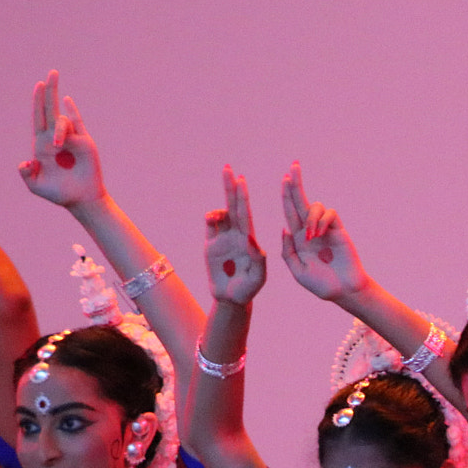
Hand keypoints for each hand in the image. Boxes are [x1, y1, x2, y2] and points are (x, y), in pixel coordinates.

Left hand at [18, 71, 105, 207]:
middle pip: (51, 110)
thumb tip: (25, 161)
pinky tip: (67, 101)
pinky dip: (73, 112)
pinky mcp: (85, 142)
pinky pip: (79, 124)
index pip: (38, 118)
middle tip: (52, 72)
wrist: (81, 199)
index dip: (37, 102)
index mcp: (41, 145)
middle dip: (50, 91)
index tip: (38, 85)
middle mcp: (55, 138)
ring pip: (63, 123)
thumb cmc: (59, 193)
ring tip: (59, 146)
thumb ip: (27, 175)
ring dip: (60, 130)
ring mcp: (71, 139)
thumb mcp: (36, 186)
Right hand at [205, 166, 265, 304]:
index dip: (243, 196)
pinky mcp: (211, 247)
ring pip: (220, 215)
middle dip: (230, 187)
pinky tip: (210, 217)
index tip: (241, 180)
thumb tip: (251, 241)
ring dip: (219, 207)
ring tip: (214, 215)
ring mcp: (223, 239)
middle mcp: (236, 234)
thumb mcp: (258, 278)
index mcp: (249, 239)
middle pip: (233, 206)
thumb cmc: (248, 289)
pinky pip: (210, 228)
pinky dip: (210, 219)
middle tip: (227, 168)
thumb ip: (257, 260)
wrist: (232, 299)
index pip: (246, 213)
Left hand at [278, 162, 368, 301]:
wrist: (344, 290)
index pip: (290, 211)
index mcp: (298, 239)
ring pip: (316, 207)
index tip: (284, 178)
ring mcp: (325, 229)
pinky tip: (318, 235)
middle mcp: (310, 230)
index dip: (286, 195)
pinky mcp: (339, 230)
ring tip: (311, 236)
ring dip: (310, 217)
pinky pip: (330, 214)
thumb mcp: (298, 271)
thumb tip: (285, 228)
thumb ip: (289, 252)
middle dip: (296, 184)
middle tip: (294, 166)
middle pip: (301, 201)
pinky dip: (322, 221)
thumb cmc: (321, 284)